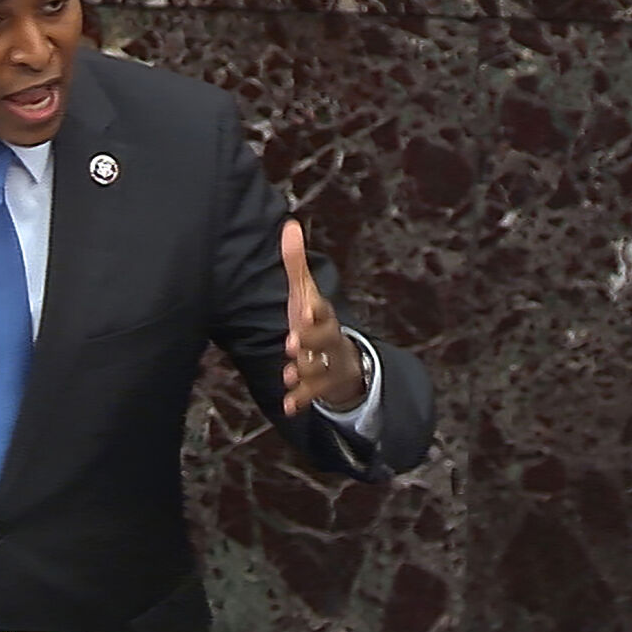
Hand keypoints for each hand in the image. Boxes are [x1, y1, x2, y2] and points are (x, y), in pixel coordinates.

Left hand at [281, 219, 364, 413]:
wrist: (343, 360)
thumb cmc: (315, 321)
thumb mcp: (305, 294)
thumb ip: (295, 264)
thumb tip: (289, 225)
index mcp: (323, 315)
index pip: (321, 310)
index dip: (313, 310)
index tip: (305, 308)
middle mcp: (329, 338)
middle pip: (323, 339)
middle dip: (309, 341)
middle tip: (292, 343)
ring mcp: (327, 363)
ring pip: (316, 368)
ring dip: (302, 371)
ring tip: (288, 372)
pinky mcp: (322, 386)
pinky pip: (311, 395)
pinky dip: (300, 400)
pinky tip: (288, 407)